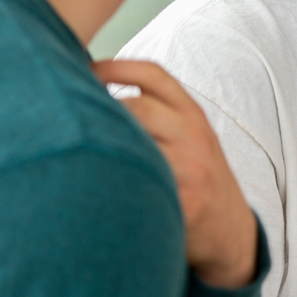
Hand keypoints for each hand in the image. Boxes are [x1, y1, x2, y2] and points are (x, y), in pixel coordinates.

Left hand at [93, 60, 258, 288]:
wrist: (230, 229)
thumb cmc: (199, 179)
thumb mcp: (192, 137)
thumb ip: (160, 115)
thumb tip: (94, 92)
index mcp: (194, 115)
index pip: (154, 75)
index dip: (114, 67)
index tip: (83, 68)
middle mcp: (194, 136)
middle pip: (137, 106)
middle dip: (98, 108)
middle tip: (66, 113)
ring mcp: (190, 170)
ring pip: (135, 145)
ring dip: (99, 144)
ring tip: (73, 148)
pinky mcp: (183, 203)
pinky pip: (139, 184)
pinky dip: (111, 180)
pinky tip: (92, 182)